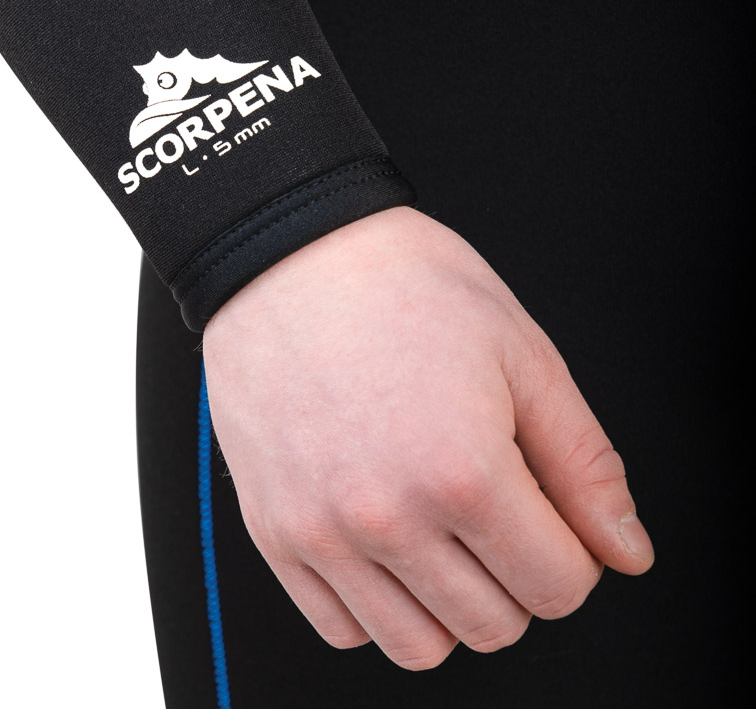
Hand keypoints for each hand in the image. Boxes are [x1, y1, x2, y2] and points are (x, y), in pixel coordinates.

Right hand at [202, 206, 653, 668]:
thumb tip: (625, 549)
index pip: (559, 586)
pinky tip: (385, 544)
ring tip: (442, 535)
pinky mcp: (273, 529)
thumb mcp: (519, 351)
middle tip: (499, 513)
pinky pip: (340, 626)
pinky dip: (377, 604)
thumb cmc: (400, 284)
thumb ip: (583, 463)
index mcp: (463, 470)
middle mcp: (387, 515)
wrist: (288, 252)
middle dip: (519, 579)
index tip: (551, 516)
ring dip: (451, 605)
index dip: (574, 553)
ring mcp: (321, 530)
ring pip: (418, 645)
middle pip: (495, 625)